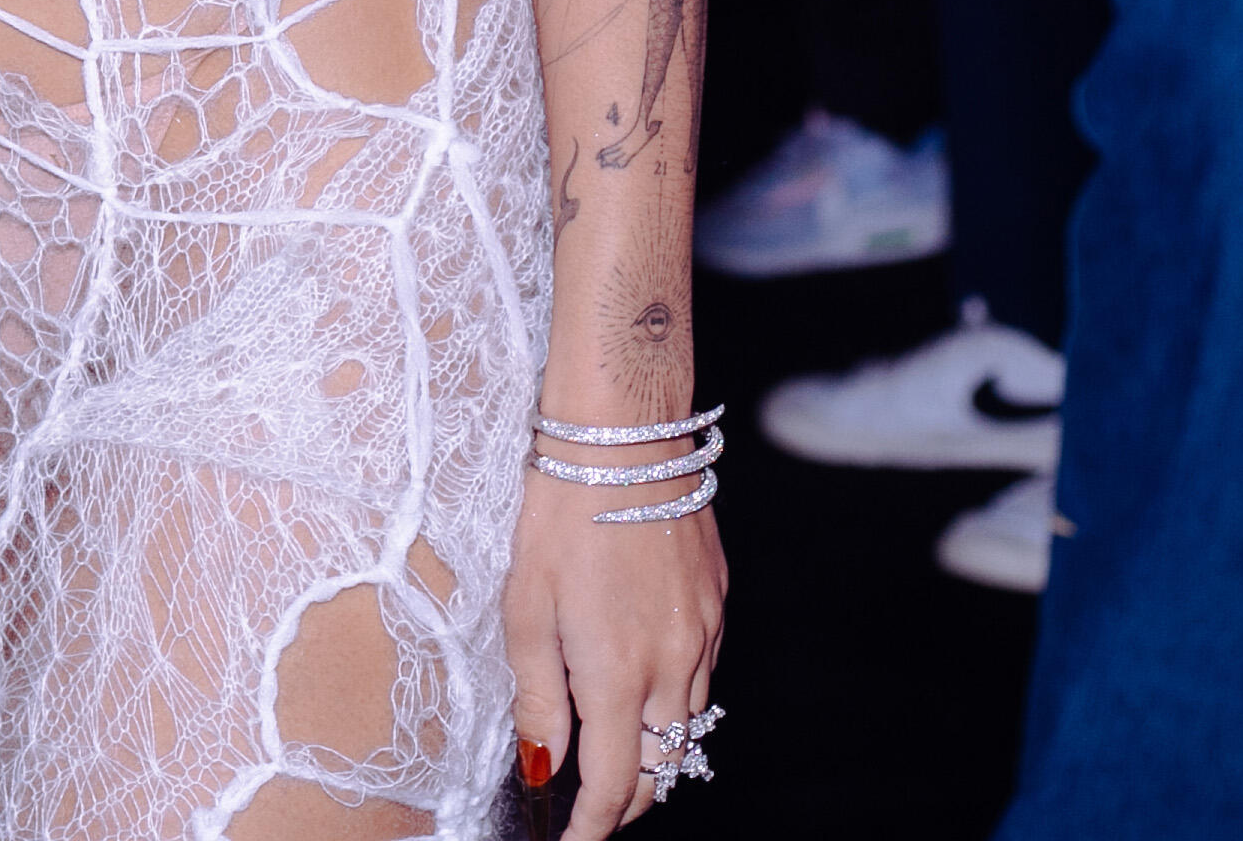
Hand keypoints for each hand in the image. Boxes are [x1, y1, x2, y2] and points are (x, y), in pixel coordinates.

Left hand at [506, 452, 726, 827]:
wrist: (623, 439)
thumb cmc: (561, 514)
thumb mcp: (525, 609)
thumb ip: (536, 696)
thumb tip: (541, 762)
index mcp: (617, 674)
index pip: (613, 783)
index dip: (594, 826)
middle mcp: (673, 665)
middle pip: (662, 767)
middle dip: (627, 800)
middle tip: (593, 807)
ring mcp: (704, 635)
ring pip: (688, 726)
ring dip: (655, 752)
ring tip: (616, 753)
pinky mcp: (718, 604)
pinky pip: (702, 676)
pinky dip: (674, 699)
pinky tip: (644, 683)